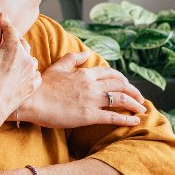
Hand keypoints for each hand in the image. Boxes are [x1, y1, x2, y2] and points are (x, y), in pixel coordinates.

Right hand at [0, 16, 40, 120]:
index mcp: (13, 47)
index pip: (10, 28)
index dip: (5, 21)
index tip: (2, 16)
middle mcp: (26, 57)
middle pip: (20, 41)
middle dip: (12, 38)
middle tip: (4, 37)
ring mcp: (32, 71)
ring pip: (29, 56)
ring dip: (21, 54)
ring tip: (11, 58)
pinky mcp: (34, 84)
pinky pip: (34, 72)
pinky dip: (28, 69)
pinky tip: (20, 72)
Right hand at [19, 51, 146, 128]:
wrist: (32, 102)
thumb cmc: (42, 86)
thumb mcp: (58, 67)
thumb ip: (73, 59)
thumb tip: (85, 54)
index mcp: (85, 73)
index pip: (111, 74)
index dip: (123, 80)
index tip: (128, 86)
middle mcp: (92, 85)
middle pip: (121, 85)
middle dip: (134, 92)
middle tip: (140, 98)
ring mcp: (91, 100)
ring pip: (121, 99)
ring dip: (135, 104)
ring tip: (142, 109)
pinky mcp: (89, 116)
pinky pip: (113, 116)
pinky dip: (127, 119)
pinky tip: (135, 121)